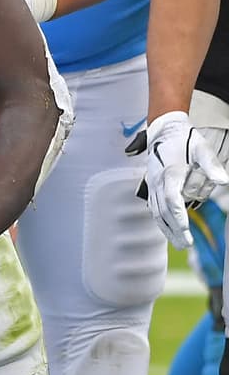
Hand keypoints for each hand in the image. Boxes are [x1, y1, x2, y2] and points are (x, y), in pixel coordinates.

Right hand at [142, 111, 228, 248]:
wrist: (165, 130)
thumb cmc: (185, 140)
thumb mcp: (202, 148)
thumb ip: (211, 165)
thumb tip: (223, 181)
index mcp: (170, 173)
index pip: (172, 200)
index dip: (178, 217)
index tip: (186, 231)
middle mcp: (158, 180)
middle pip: (163, 211)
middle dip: (173, 229)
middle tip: (185, 245)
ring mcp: (153, 183)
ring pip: (156, 210)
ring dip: (166, 228)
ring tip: (177, 243)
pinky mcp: (152, 184)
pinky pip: (153, 206)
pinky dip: (160, 219)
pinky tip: (167, 228)